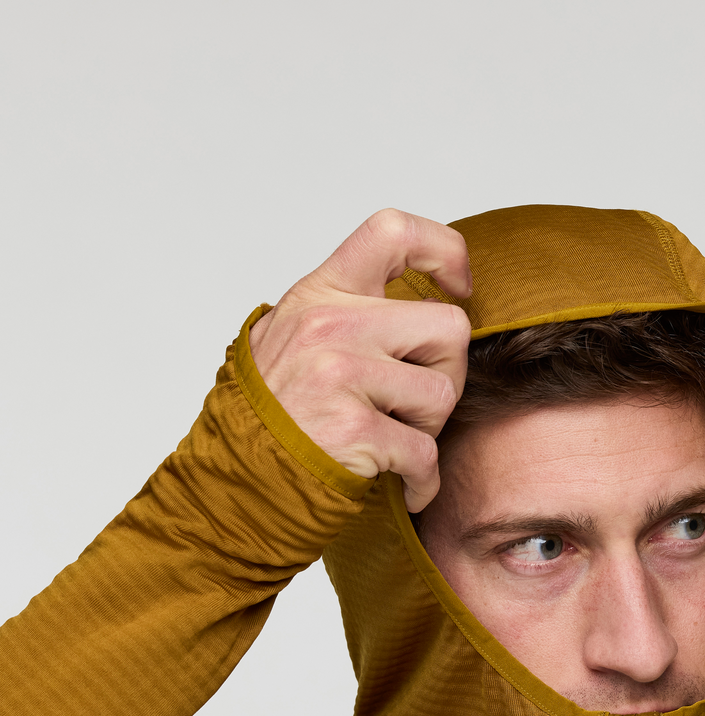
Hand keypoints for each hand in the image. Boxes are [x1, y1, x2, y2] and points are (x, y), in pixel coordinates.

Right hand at [249, 209, 471, 509]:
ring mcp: (340, 373)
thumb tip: (432, 298)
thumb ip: (354, 313)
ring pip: (444, 393)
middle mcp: (330, 324)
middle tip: (416, 403)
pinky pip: (425, 453)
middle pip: (450, 327)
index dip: (445, 251)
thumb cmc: (276, 414)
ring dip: (429, 428)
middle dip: (447, 372)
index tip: (458, 287)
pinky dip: (422, 479)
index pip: (394, 231)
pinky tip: (405, 484)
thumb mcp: (299, 337)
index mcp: (322, 293)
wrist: (234, 479)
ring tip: (394, 439)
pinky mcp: (353, 427)